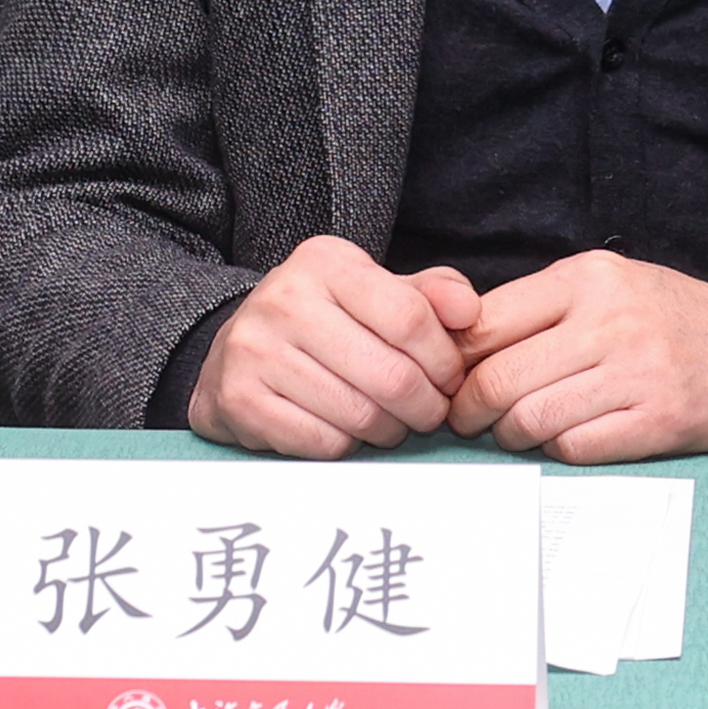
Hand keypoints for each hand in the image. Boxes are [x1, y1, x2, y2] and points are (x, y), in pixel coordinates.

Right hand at [190, 236, 481, 460]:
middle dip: (426, 407)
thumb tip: (470, 310)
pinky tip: (347, 430)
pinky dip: (348, 446)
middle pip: (392, 376)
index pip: (410, 318)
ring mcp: (256, 350)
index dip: (444, 360)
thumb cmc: (322, 321)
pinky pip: (324, 443)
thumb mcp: (375, 290)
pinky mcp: (240, 400)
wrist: (237, 348)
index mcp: (324, 261)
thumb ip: (430, 295)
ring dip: (390, 431)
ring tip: (391, 422)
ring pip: (361, 415)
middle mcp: (284, 299)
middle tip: (429, 412)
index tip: (449, 378)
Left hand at [447, 251, 707, 464]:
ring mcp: (637, 372)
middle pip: (501, 377)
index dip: (456, 360)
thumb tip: (462, 343)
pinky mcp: (659, 420)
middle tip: (467, 420)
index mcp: (588, 278)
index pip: (488, 322)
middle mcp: (610, 320)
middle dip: (470, 409)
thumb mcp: (609, 284)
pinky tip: (559, 441)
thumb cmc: (671, 318)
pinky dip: (555, 451)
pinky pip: (576, 447)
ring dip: (509, 435)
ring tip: (512, 433)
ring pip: (532, 418)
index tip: (450, 378)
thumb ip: (543, 305)